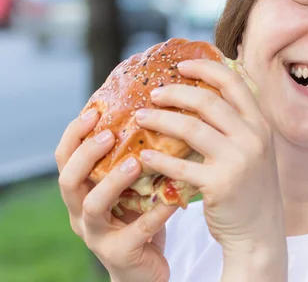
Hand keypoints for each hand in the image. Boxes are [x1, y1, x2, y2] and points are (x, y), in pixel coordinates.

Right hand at [55, 109, 176, 281]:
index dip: (74, 134)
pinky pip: (137, 230)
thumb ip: (131, 159)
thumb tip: (154, 115)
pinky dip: (156, 212)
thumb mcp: (129, 188)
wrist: (144, 269)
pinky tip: (173, 197)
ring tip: (135, 163)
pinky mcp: (119, 253)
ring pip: (94, 205)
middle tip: (108, 135)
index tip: (94, 111)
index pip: (65, 158)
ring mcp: (97, 235)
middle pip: (68, 180)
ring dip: (113, 181)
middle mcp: (81, 212)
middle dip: (86, 155)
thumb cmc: (138, 218)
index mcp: (81, 191)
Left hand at [135, 59, 286, 268]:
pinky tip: (143, 156)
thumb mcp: (255, 149)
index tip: (181, 65)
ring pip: (190, 128)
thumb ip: (237, 123)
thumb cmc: (250, 187)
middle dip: (175, 92)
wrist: (260, 231)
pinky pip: (180, 165)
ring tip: (140, 118)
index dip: (206, 68)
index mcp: (260, 123)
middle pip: (207, 101)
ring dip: (160, 120)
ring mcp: (238, 160)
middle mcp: (253, 137)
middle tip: (153, 94)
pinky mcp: (220, 184)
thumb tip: (203, 94)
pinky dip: (158, 158)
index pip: (234, 81)